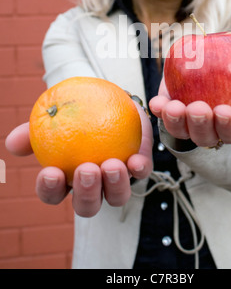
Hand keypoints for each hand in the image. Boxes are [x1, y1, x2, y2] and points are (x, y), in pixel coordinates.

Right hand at [5, 103, 152, 216]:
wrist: (107, 101)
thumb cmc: (75, 115)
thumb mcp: (53, 118)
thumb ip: (34, 130)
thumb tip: (12, 143)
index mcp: (67, 179)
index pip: (53, 193)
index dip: (50, 189)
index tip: (50, 172)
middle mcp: (93, 186)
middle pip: (87, 206)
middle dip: (86, 194)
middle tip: (86, 170)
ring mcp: (117, 180)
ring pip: (116, 197)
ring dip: (114, 185)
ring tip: (112, 165)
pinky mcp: (139, 166)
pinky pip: (142, 173)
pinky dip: (139, 168)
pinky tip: (135, 159)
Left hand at [149, 61, 230, 147]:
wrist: (215, 56)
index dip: (228, 126)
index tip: (223, 111)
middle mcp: (210, 128)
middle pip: (204, 136)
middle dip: (200, 125)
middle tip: (198, 108)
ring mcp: (187, 121)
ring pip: (180, 131)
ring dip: (175, 122)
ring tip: (173, 108)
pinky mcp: (169, 109)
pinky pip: (161, 115)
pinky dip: (158, 110)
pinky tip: (156, 103)